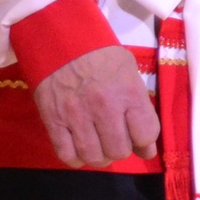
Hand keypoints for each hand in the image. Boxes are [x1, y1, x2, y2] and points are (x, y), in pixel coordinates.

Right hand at [33, 44, 157, 169]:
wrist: (59, 40)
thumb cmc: (100, 55)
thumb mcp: (130, 72)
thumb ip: (140, 106)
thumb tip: (146, 144)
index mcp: (128, 93)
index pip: (146, 134)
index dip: (146, 142)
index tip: (141, 141)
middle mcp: (104, 107)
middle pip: (119, 150)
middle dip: (122, 150)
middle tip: (117, 141)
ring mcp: (76, 116)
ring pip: (94, 156)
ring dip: (101, 157)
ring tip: (100, 147)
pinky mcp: (53, 121)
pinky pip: (66, 154)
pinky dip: (76, 159)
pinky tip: (81, 150)